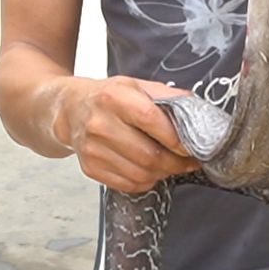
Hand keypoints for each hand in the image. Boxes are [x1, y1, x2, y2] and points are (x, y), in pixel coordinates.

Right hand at [55, 76, 200, 193]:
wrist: (69, 110)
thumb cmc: (107, 97)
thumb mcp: (135, 85)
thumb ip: (167, 96)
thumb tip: (198, 110)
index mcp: (114, 97)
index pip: (151, 120)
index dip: (176, 138)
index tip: (193, 146)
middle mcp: (100, 124)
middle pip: (149, 155)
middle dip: (177, 163)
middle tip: (189, 161)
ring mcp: (92, 149)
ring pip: (142, 173)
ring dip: (163, 173)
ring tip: (170, 164)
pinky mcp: (90, 168)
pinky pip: (129, 184)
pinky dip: (146, 180)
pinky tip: (149, 169)